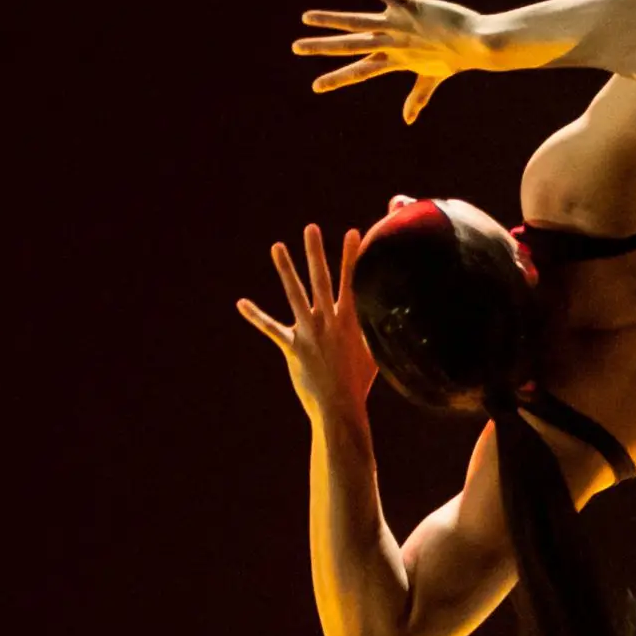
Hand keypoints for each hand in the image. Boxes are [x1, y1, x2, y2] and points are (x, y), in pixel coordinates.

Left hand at [238, 224, 377, 421]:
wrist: (340, 407)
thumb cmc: (360, 383)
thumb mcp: (375, 353)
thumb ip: (376, 332)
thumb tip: (393, 319)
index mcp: (351, 320)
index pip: (354, 281)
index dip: (353, 256)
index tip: (353, 232)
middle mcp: (329, 320)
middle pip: (322, 279)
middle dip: (316, 252)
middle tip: (310, 228)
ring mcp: (309, 332)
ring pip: (295, 294)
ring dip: (285, 269)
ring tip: (277, 247)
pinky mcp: (292, 347)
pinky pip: (271, 328)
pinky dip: (256, 315)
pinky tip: (241, 303)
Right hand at [293, 0, 487, 124]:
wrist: (477, 43)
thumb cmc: (456, 57)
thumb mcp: (432, 77)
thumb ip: (417, 96)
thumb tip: (408, 120)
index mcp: (394, 60)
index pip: (359, 72)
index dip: (337, 79)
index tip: (315, 86)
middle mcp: (391, 44)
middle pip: (350, 46)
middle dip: (321, 47)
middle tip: (296, 47)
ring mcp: (397, 25)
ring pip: (357, 22)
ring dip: (331, 19)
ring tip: (307, 17)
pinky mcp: (407, 7)